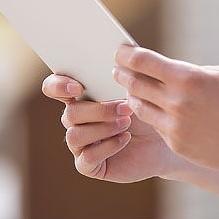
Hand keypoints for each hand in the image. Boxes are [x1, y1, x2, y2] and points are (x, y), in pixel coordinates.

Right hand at [41, 73, 185, 182]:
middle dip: (97, 110)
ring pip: (74, 136)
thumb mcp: (135, 87)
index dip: (58, 86)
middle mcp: (75, 120)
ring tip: (126, 123)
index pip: (53, 87)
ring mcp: (80, 144)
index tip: (77, 87)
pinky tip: (125, 139)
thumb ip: (121, 72)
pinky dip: (107, 147)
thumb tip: (119, 53)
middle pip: (69, 114)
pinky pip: (86, 158)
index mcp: (79, 96)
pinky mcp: (90, 165)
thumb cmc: (147, 108)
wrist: (165, 138)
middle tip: (125, 108)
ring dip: (102, 128)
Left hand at [112, 45, 218, 172]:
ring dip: (133, 97)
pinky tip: (154, 110)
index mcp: (187, 78)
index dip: (127, 55)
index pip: (143, 61)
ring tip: (131, 89)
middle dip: (123, 74)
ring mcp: (176, 127)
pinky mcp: (178, 146)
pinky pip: (158, 127)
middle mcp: (177, 102)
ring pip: (140, 108)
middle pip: (135, 84)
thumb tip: (162, 70)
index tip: (120, 52)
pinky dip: (154, 117)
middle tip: (117, 69)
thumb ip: (187, 73)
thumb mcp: (217, 75)